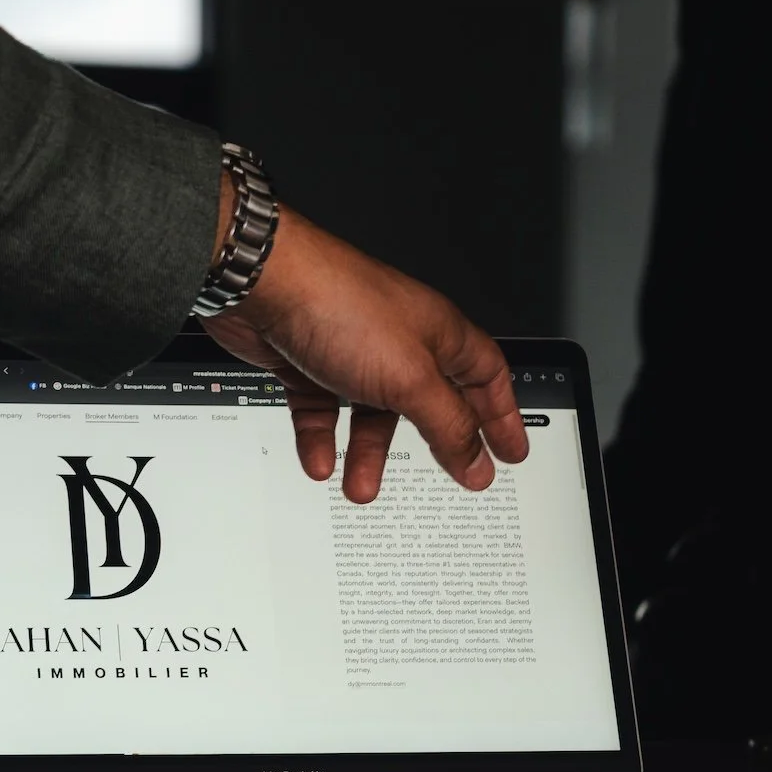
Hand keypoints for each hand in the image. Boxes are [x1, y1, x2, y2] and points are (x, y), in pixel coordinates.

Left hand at [201, 205, 527, 503]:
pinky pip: (322, 412)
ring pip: (370, 414)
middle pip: (429, 402)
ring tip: (360, 486)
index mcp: (439, 333)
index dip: (502, 416)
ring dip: (367, 453)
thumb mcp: (411, 380)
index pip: (486, 378)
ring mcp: (352, 351)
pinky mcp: (309, 361)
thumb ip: (448, 425)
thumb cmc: (339, 305)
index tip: (511, 450)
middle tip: (453, 472)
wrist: (261, 286)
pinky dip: (321, 439)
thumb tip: (478, 461)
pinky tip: (319, 461)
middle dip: (437, 443)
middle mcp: (399, 341)